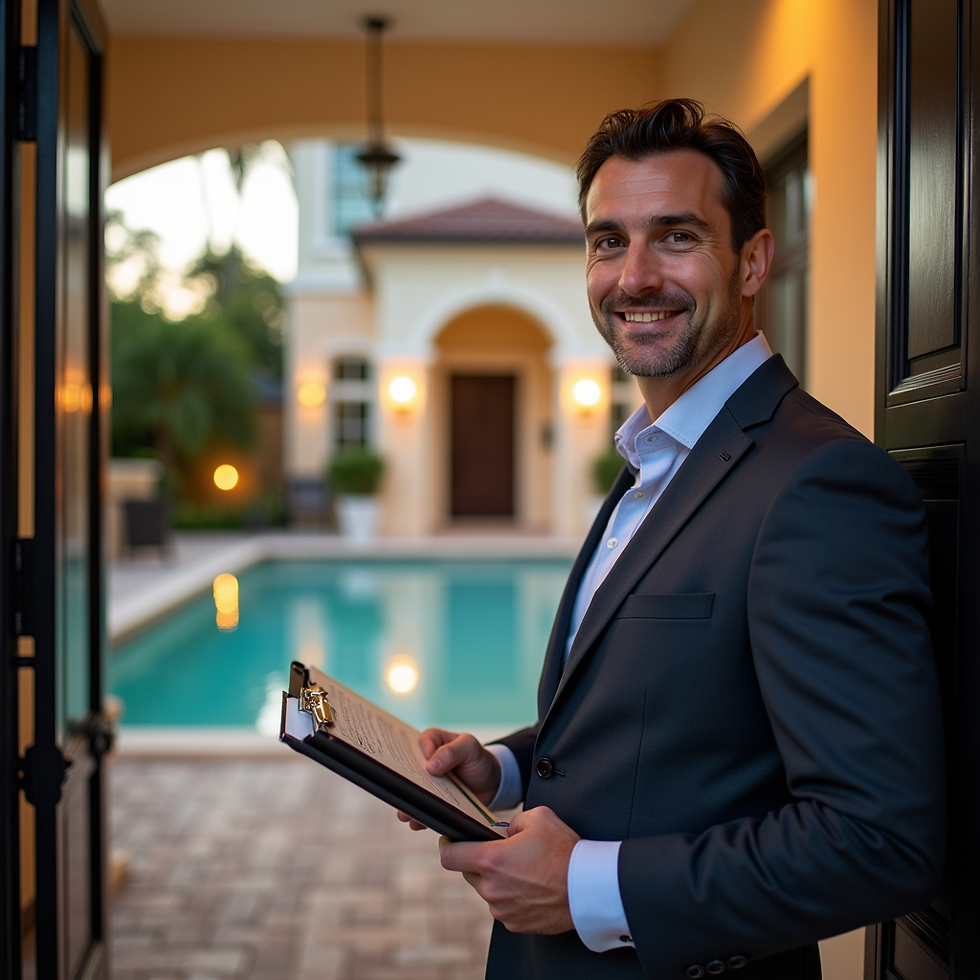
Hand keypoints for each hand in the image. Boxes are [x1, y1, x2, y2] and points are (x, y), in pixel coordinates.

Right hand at [396, 728, 501, 830]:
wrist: (493, 783)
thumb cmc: (479, 760)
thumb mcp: (470, 748)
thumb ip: (452, 752)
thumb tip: (431, 766)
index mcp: (433, 741)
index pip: (417, 745)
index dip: (414, 755)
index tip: (418, 769)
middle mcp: (426, 762)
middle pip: (409, 771)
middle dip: (405, 783)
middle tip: (401, 794)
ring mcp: (429, 783)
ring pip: (414, 791)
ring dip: (409, 802)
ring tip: (405, 814)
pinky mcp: (434, 800)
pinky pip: (423, 807)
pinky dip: (420, 816)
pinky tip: (417, 822)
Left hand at [438, 806, 578, 933]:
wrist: (588, 888)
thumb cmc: (564, 852)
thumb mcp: (538, 817)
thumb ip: (511, 821)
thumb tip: (504, 831)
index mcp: (491, 860)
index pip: (450, 857)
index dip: (448, 846)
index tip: (450, 841)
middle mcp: (491, 889)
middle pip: (468, 873)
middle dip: (479, 861)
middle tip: (503, 853)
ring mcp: (502, 909)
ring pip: (487, 890)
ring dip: (497, 880)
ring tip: (524, 870)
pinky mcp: (514, 924)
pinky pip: (503, 906)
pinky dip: (510, 896)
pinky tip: (531, 886)